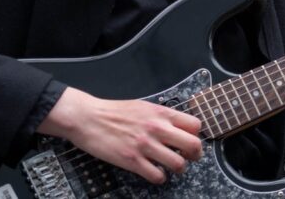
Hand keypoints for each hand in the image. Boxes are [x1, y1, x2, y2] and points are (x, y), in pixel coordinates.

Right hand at [38, 87, 202, 184]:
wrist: (89, 118)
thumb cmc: (114, 112)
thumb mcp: (144, 106)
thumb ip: (161, 116)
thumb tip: (177, 127)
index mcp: (161, 113)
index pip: (195, 125)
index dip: (195, 135)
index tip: (190, 141)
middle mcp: (157, 129)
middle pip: (193, 145)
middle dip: (194, 155)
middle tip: (188, 157)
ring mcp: (146, 146)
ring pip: (178, 164)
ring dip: (177, 168)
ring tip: (169, 166)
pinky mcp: (132, 161)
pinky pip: (157, 176)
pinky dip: (159, 177)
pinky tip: (154, 172)